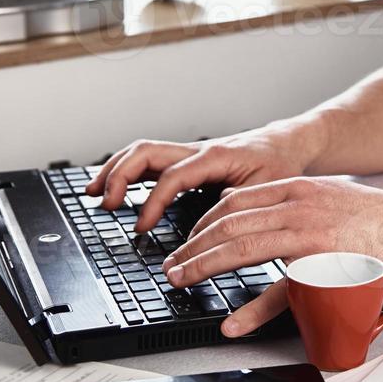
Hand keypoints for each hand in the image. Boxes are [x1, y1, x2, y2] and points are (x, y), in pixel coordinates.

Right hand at [85, 124, 316, 233]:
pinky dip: (128, 172)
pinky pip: (151, 161)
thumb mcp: (269, 191)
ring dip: (115, 170)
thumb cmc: (281, 166)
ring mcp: (190, 154)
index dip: (153, 202)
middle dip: (119, 175)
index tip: (141, 227)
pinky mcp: (188, 161)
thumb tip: (213, 236)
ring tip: (94, 194)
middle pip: (146, 151)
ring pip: (143, 152)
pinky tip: (115, 190)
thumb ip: (242, 210)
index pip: (172, 176)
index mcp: (215, 156)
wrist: (287, 145)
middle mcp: (197, 151)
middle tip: (104, 203)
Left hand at [160, 177, 382, 337]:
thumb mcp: (326, 195)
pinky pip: (278, 294)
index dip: (202, 222)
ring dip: (203, 267)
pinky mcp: (324, 272)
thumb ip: (289, 200)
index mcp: (297, 191)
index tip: (186, 240)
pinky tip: (232, 324)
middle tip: (173, 265)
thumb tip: (246, 207)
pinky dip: (250, 312)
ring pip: (241, 250)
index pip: (234, 201)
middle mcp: (298, 210)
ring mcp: (309, 240)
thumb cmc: (376, 219)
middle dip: (192, 246)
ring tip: (182, 281)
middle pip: (228, 224)